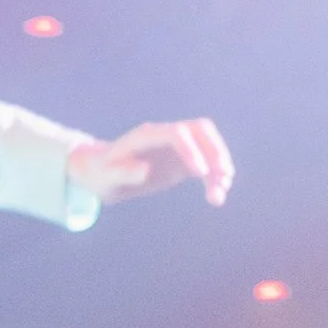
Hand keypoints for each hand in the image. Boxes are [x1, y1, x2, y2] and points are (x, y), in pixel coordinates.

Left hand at [67, 118, 234, 208]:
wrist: (105, 174)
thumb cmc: (103, 175)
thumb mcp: (107, 178)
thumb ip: (123, 173)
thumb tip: (145, 170)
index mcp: (147, 135)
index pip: (177, 133)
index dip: (192, 150)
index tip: (201, 173)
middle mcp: (166, 135)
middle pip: (201, 130)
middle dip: (215, 150)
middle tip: (223, 174)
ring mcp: (178, 146)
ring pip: (209, 146)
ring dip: (219, 167)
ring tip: (220, 194)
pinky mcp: (184, 159)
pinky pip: (207, 163)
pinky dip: (215, 178)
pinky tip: (216, 197)